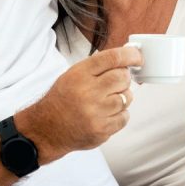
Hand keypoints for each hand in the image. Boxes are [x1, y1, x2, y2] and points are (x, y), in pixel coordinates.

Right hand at [17, 46, 140, 162]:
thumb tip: (126, 59)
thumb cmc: (63, 98)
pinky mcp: (101, 130)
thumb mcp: (73, 74)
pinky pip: (124, 117)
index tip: (137, 56)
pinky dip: (120, 114)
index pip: (112, 58)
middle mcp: (88, 92)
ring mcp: (95, 113)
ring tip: (108, 99)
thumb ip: (98, 66)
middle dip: (124, 78)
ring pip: (126, 98)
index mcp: (80, 74)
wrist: (47, 128)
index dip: (130, 55)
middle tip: (117, 81)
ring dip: (123, 96)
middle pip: (122, 77)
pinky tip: (107, 113)